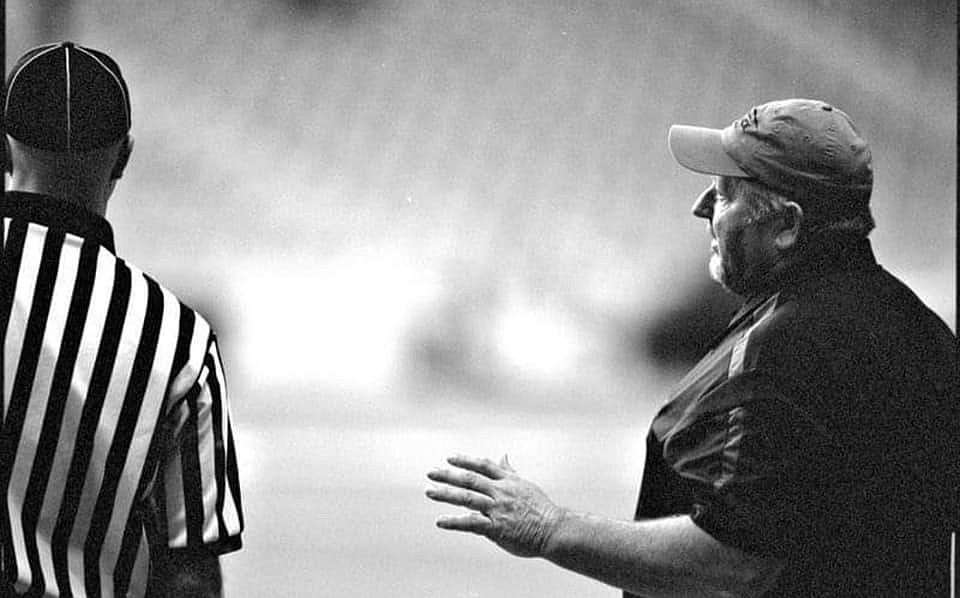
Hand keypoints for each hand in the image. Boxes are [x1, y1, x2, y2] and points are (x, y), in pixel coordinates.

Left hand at [425, 454, 564, 557]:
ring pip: (467, 498)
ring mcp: (498, 510)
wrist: (555, 530)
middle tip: (430, 473)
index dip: (465, 460)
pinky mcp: (497, 528)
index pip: (483, 466)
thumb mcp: (525, 485)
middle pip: (470, 479)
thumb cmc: (541, 509)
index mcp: (508, 481)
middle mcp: (501, 492)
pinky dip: (455, 522)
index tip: (449, 458)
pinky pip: (472, 523)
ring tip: (429, 492)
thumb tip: (503, 455)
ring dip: (446, 494)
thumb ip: (510, 472)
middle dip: (449, 475)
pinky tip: (440, 521)